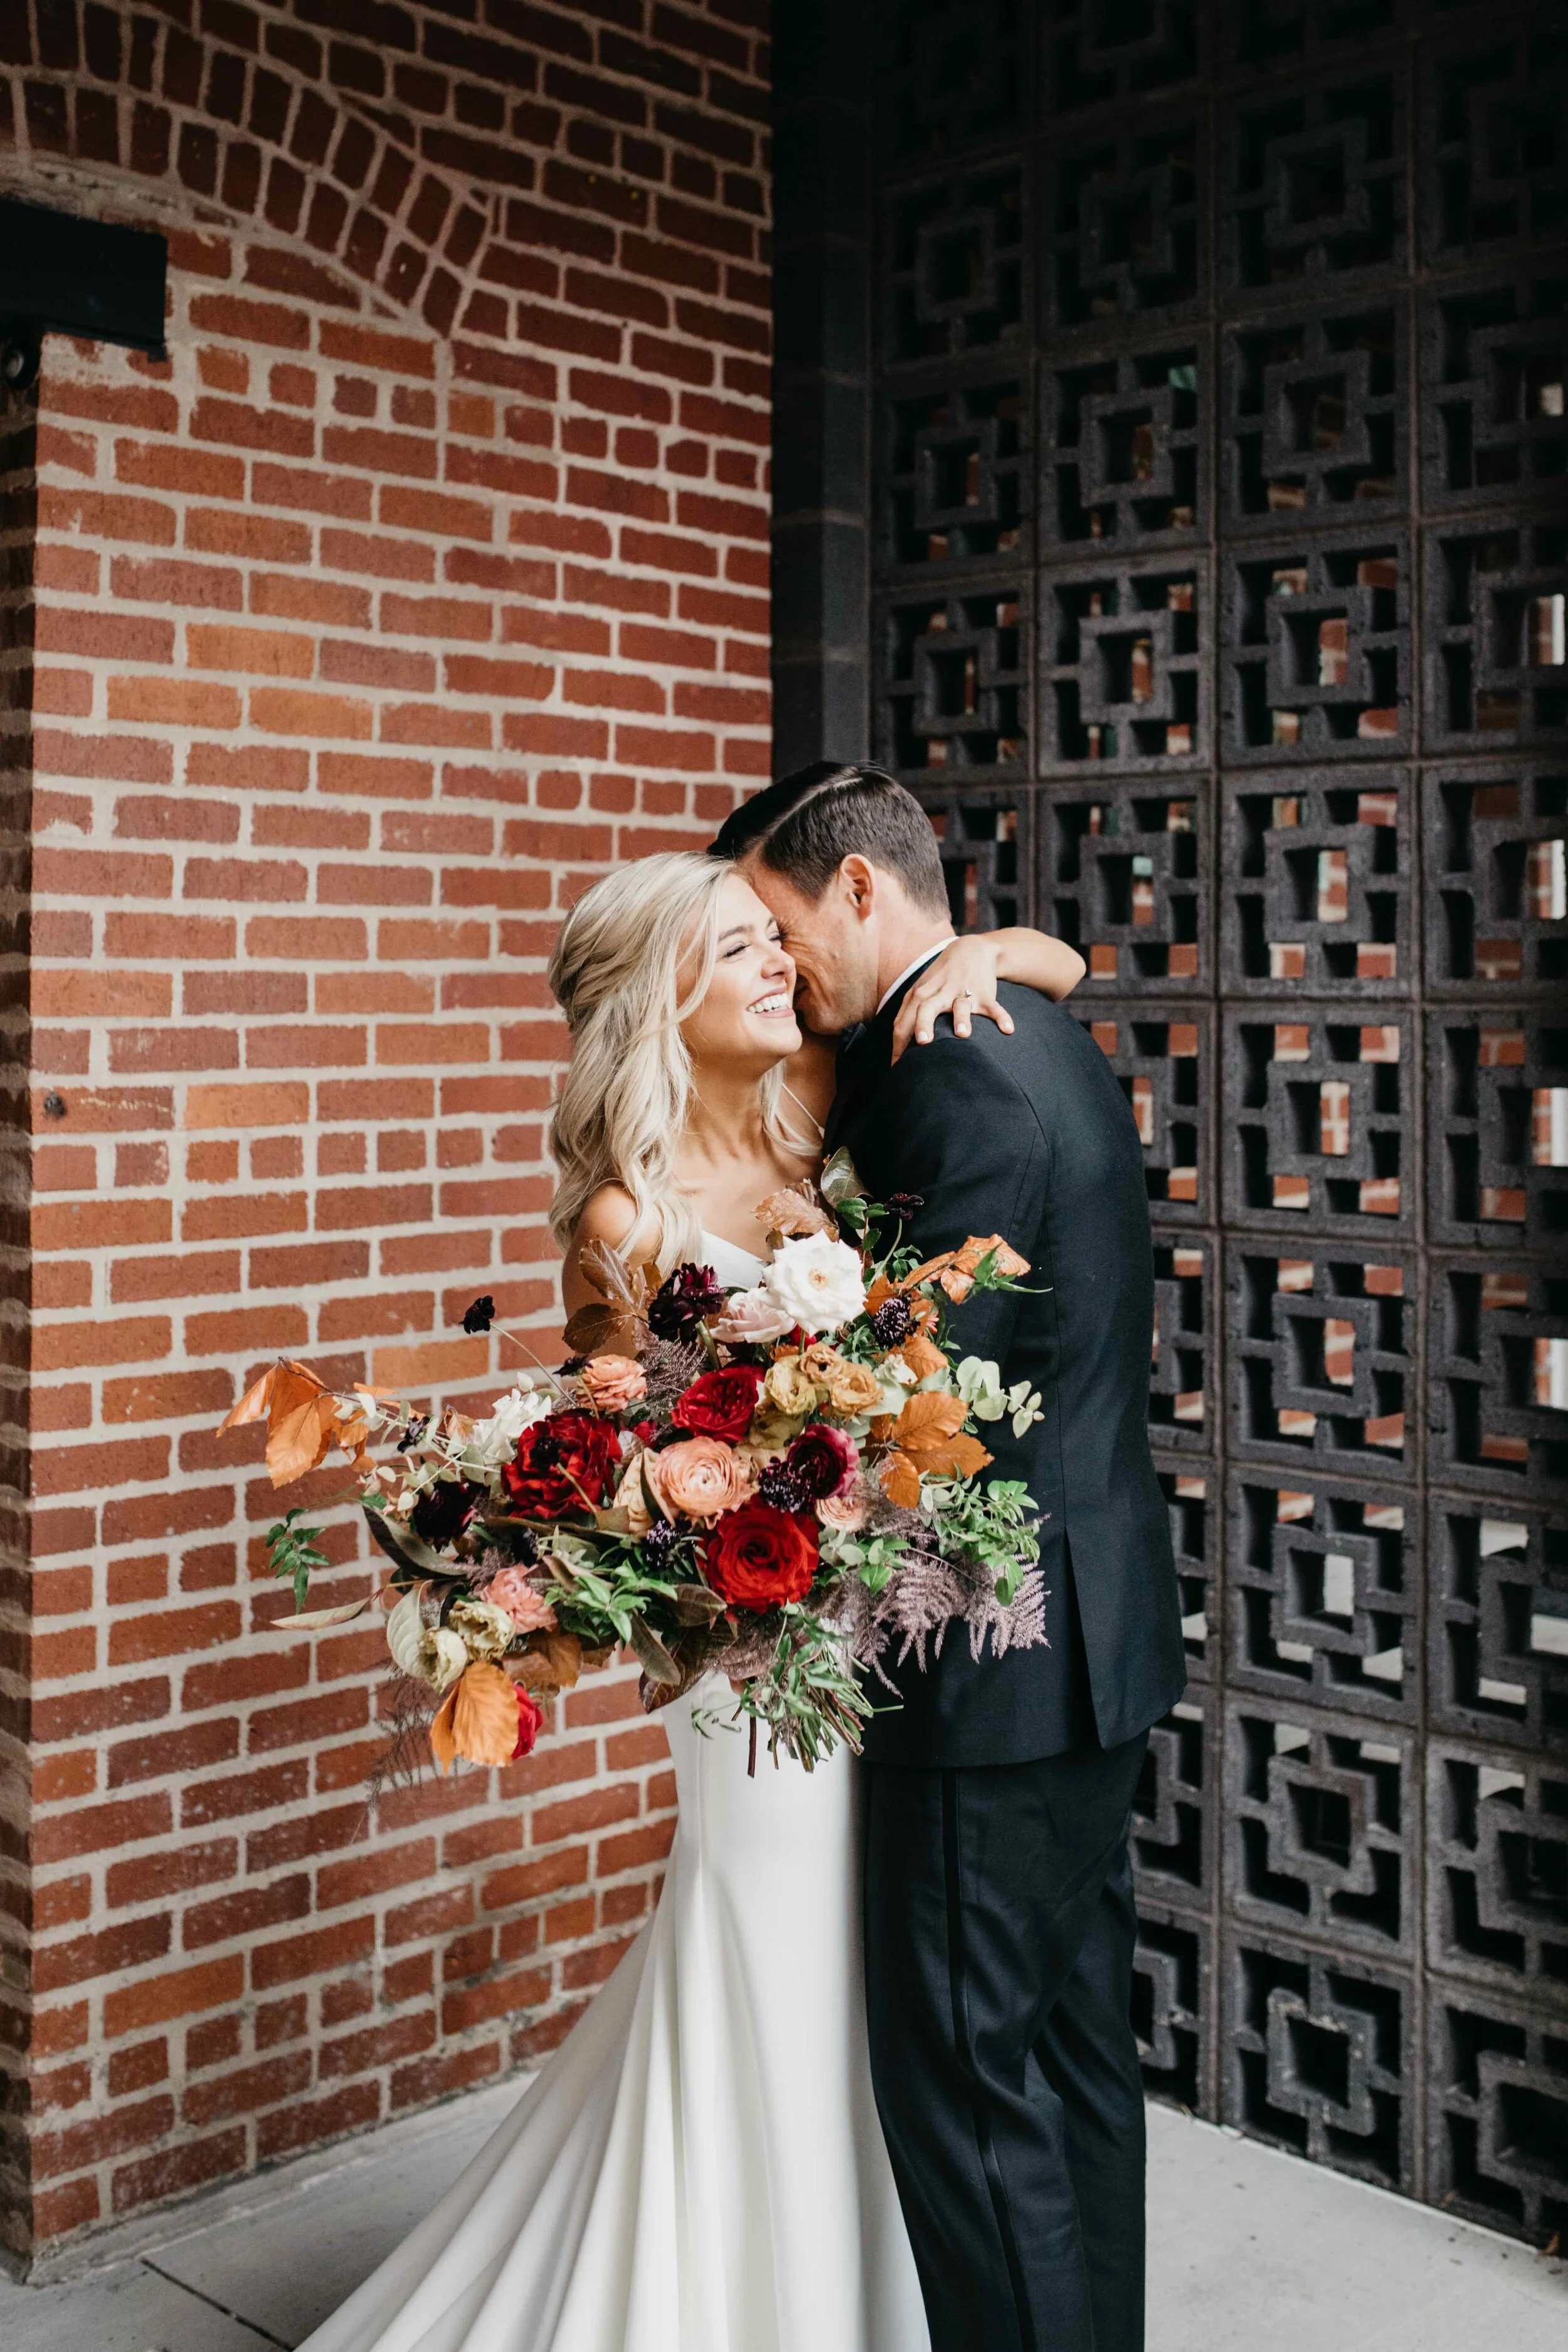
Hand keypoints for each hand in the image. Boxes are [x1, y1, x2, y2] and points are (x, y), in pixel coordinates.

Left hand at [891, 936, 1014, 1061]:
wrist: (971, 950)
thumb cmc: (941, 977)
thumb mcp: (920, 989)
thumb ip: (907, 1014)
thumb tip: (896, 1044)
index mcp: (921, 994)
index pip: (905, 1020)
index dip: (899, 1044)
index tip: (898, 1068)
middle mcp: (940, 992)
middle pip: (927, 1008)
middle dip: (924, 1024)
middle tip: (923, 1043)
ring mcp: (963, 992)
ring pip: (961, 1005)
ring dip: (962, 1019)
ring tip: (963, 1035)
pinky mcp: (985, 993)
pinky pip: (993, 1006)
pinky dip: (1001, 1016)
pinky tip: (1008, 1030)